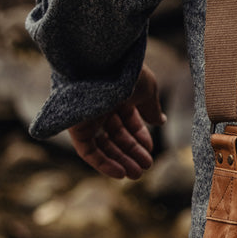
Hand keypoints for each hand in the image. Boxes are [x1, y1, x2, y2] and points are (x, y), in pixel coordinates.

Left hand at [68, 65, 166, 179]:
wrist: (101, 63)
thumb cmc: (126, 72)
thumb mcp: (147, 90)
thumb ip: (152, 108)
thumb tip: (160, 121)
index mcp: (117, 97)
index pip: (128, 122)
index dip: (140, 137)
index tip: (150, 150)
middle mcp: (101, 108)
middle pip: (116, 137)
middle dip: (131, 153)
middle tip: (144, 169)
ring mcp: (87, 118)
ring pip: (103, 146)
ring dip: (120, 161)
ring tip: (136, 174)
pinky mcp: (76, 128)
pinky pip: (88, 151)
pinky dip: (103, 164)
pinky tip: (120, 173)